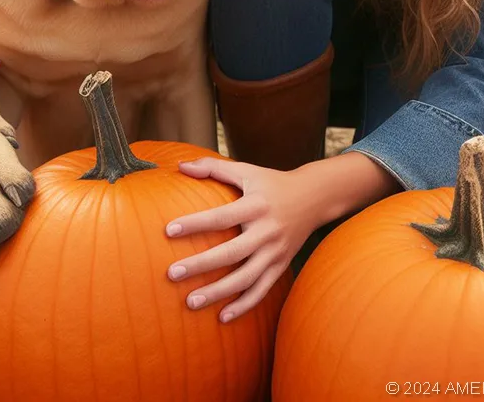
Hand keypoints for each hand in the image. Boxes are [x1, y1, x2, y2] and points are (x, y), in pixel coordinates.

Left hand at [165, 158, 321, 322]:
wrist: (314, 197)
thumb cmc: (272, 182)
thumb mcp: (247, 170)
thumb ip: (213, 167)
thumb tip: (180, 166)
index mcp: (256, 205)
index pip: (221, 216)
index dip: (195, 224)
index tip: (168, 231)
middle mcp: (267, 230)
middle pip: (231, 253)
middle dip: (201, 265)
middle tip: (172, 274)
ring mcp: (276, 251)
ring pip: (246, 278)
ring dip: (218, 293)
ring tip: (190, 302)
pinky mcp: (282, 265)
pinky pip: (262, 290)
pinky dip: (244, 305)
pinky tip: (222, 317)